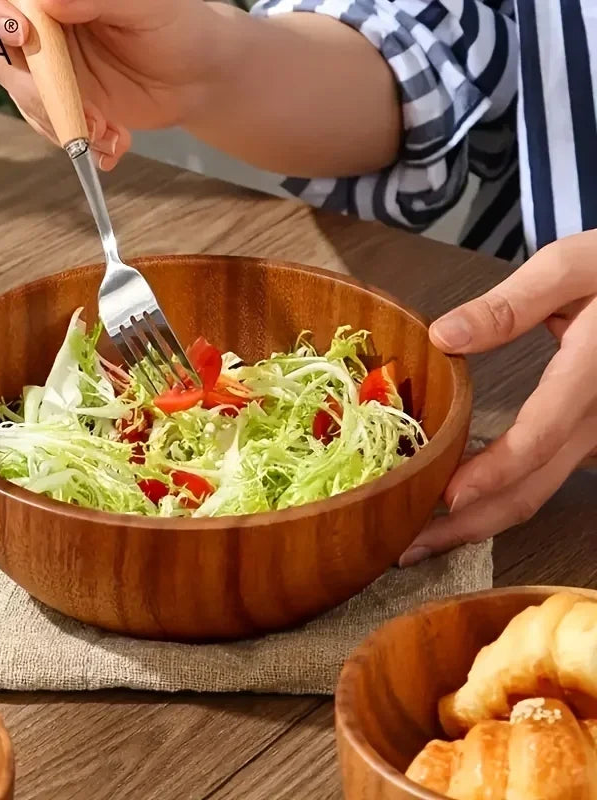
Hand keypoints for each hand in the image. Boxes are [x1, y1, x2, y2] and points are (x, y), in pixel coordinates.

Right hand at [0, 0, 223, 168]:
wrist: (201, 78)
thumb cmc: (179, 26)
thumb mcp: (144, 4)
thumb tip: (48, 2)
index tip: (21, 34)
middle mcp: (44, 32)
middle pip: (5, 57)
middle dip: (38, 91)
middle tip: (80, 106)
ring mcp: (54, 74)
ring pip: (25, 101)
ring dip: (62, 122)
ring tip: (107, 128)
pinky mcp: (70, 108)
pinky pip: (52, 129)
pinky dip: (79, 143)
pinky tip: (114, 141)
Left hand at [400, 230, 596, 566]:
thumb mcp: (571, 268)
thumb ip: (509, 305)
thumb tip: (442, 336)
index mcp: (591, 373)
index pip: (540, 437)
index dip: (493, 473)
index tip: (447, 499)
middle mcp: (596, 418)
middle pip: (533, 488)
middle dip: (469, 524)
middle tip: (409, 546)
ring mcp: (596, 433)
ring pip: (538, 491)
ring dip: (480, 520)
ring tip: (423, 537)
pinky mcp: (587, 434)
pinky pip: (542, 477)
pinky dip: (499, 497)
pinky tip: (459, 505)